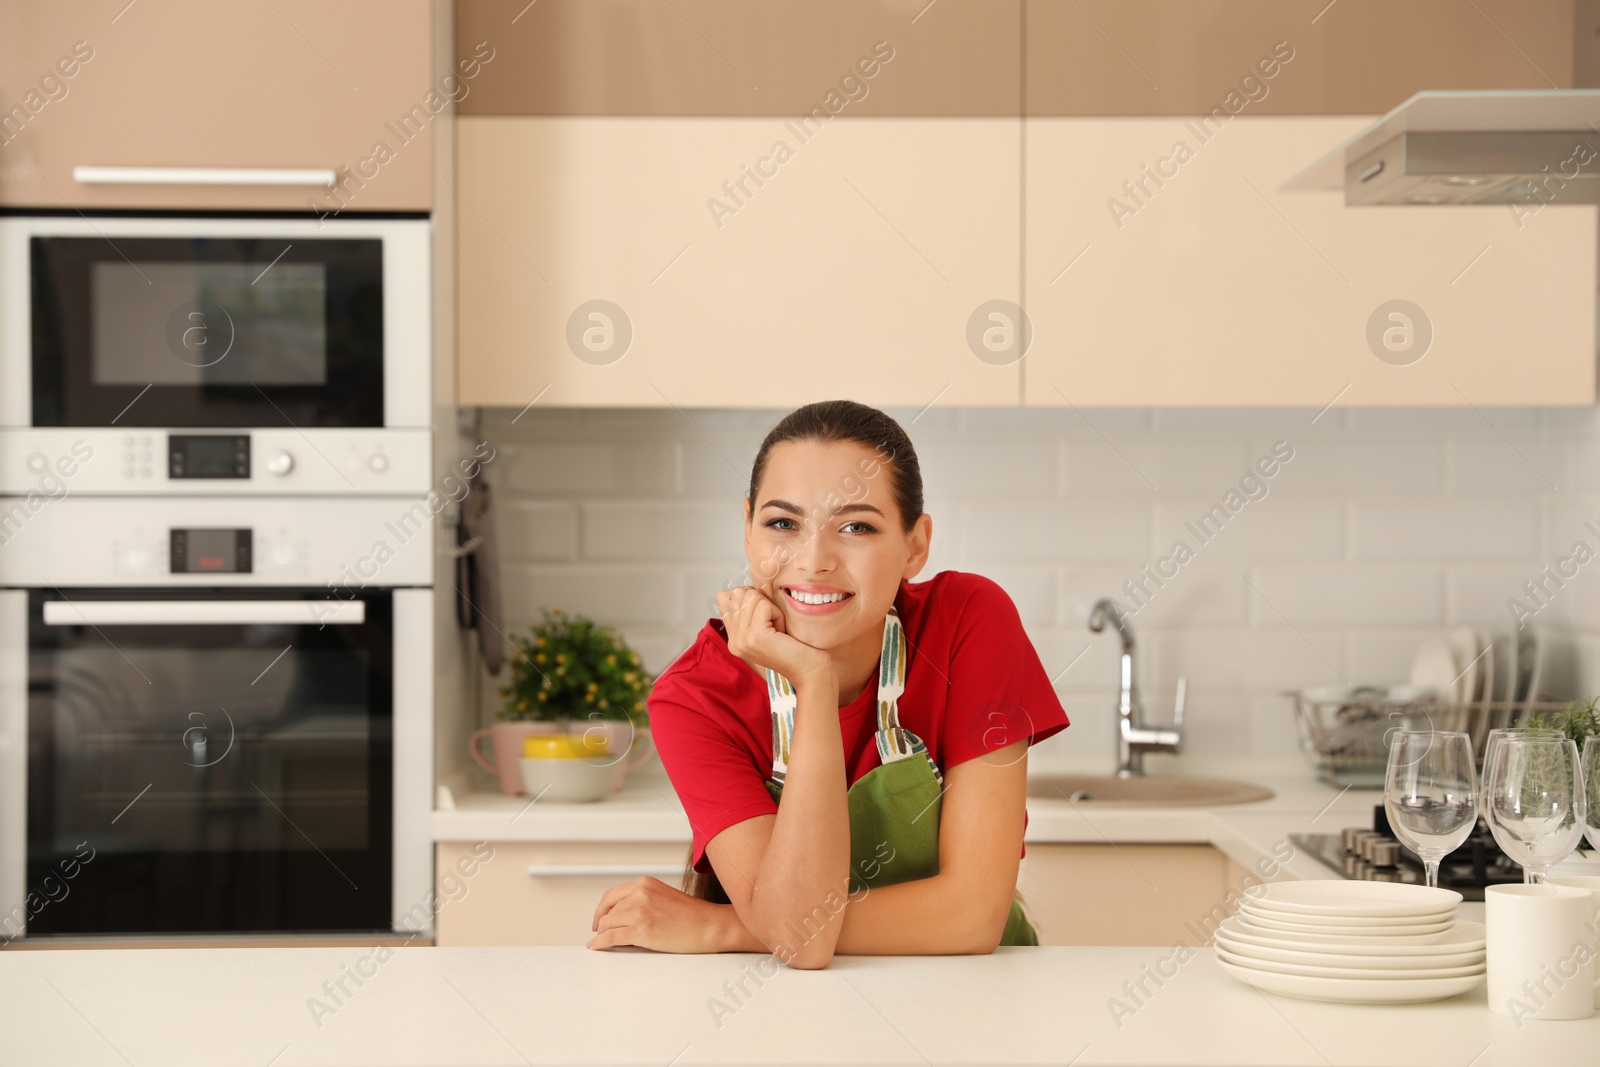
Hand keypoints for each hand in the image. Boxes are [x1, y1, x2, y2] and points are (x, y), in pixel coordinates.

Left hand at [588, 875, 731, 952]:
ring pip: (607, 924)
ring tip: (601, 942)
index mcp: (644, 883)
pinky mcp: (641, 930)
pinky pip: (611, 937)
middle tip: (601, 934)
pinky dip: (600, 943)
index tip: (599, 919)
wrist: (710, 926)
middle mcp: (639, 894)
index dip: (601, 910)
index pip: (611, 896)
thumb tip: (620, 916)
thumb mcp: (663, 897)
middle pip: (608, 912)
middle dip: (602, 925)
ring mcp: (639, 912)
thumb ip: (642, 900)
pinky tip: (596, 947)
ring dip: (602, 935)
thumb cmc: (692, 916)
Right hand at [716, 575, 831, 687]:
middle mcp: (734, 640)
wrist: (810, 670)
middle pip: (738, 593)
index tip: (765, 614)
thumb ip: (751, 611)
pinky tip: (782, 631)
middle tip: (774, 624)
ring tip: (778, 629)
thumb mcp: (766, 626)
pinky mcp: (754, 636)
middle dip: (761, 602)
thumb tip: (748, 588)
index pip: (724, 598)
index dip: (748, 596)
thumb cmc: (795, 647)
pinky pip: (764, 605)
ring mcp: (741, 640)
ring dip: (771, 608)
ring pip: (751, 597)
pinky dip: (778, 614)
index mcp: (734, 638)